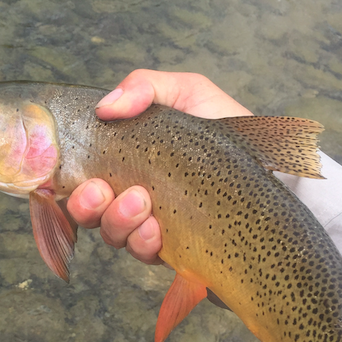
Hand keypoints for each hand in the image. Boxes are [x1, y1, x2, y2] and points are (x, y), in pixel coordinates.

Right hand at [66, 70, 251, 264]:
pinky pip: (143, 254)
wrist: (278, 174)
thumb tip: (105, 107)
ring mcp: (150, 225)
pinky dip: (144, 242)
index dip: (63, 181)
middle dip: (84, 204)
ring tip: (142, 201)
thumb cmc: (230, 131)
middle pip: (86, 211)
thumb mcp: (189, 92)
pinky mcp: (173, 251)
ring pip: (111, 234)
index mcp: (126, 160)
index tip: (64, 176)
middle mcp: (131, 194)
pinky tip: (158, 228)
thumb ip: (145, 87)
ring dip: (117, 220)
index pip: (80, 174)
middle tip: (100, 190)